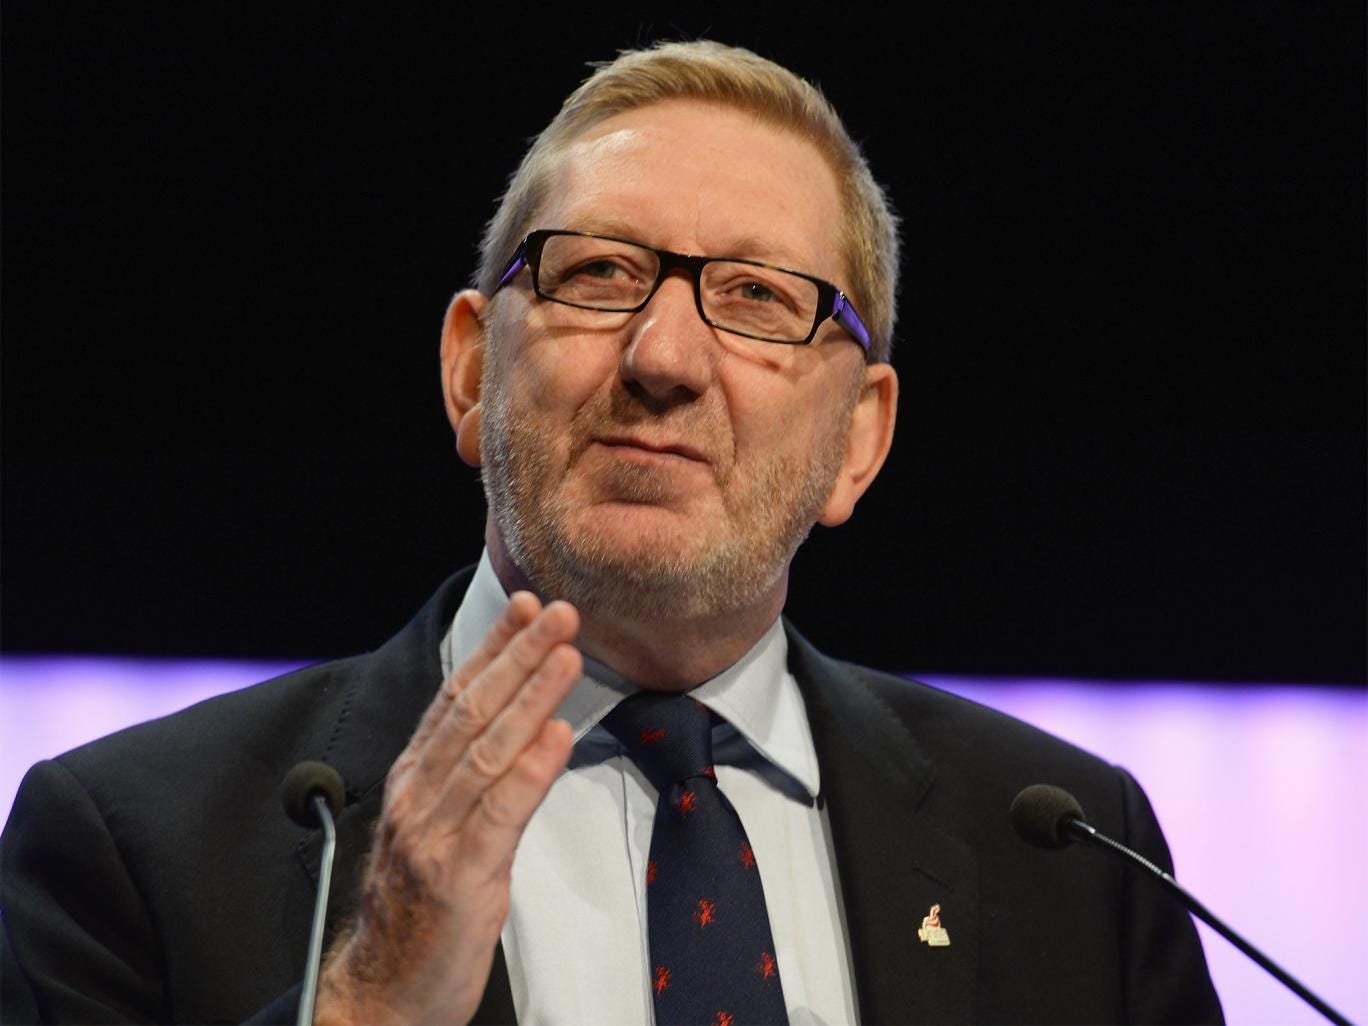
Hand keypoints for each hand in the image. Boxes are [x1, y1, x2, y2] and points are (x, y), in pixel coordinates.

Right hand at [314, 592, 580, 1024]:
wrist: (380, 994)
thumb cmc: (416, 911)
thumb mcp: (438, 828)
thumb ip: (468, 777)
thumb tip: (522, 726)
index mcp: (412, 781)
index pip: (454, 697)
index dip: (493, 648)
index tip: (526, 607)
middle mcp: (416, 797)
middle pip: (472, 711)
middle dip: (518, 654)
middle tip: (558, 610)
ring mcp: (433, 835)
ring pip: (486, 750)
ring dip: (531, 696)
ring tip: (567, 654)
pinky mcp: (457, 877)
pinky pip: (498, 813)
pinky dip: (530, 771)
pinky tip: (558, 737)